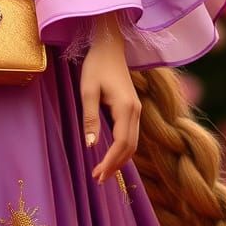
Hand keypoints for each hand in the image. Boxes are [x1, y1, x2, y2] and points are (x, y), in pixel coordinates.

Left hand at [79, 10, 140, 184]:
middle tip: (98, 178)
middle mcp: (136, 111)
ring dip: (120, 159)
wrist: (109, 46)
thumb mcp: (87, 90)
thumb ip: (90, 117)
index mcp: (126, 108)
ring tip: (103, 171)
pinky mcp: (133, 108)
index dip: (110, 162)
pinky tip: (111, 155)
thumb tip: (91, 145)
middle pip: (130, 148)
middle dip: (115, 165)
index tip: (97, 175)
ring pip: (133, 143)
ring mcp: (137, 109)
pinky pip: (132, 135)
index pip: (121, 144)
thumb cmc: (96, 66)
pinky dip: (123, 149)